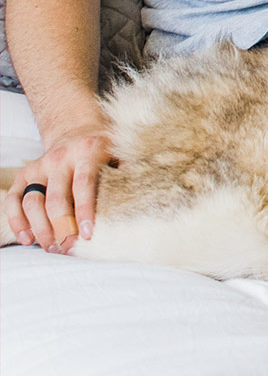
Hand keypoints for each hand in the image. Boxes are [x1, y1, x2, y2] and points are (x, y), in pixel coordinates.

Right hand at [5, 124, 117, 253]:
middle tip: (69, 247)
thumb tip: (146, 191)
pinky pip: (14, 199)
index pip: (84, 184)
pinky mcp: (25, 175)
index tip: (89, 234)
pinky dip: (17, 220)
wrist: (76, 128)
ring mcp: (40, 166)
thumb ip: (130, 169)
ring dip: (40, 227)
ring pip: (32, 200)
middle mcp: (60, 159)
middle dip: (61, 226)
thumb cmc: (104, 149)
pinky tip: (27, 238)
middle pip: (55, 198)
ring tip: (52, 247)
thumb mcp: (121, 151)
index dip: (85, 210)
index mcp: (87, 152)